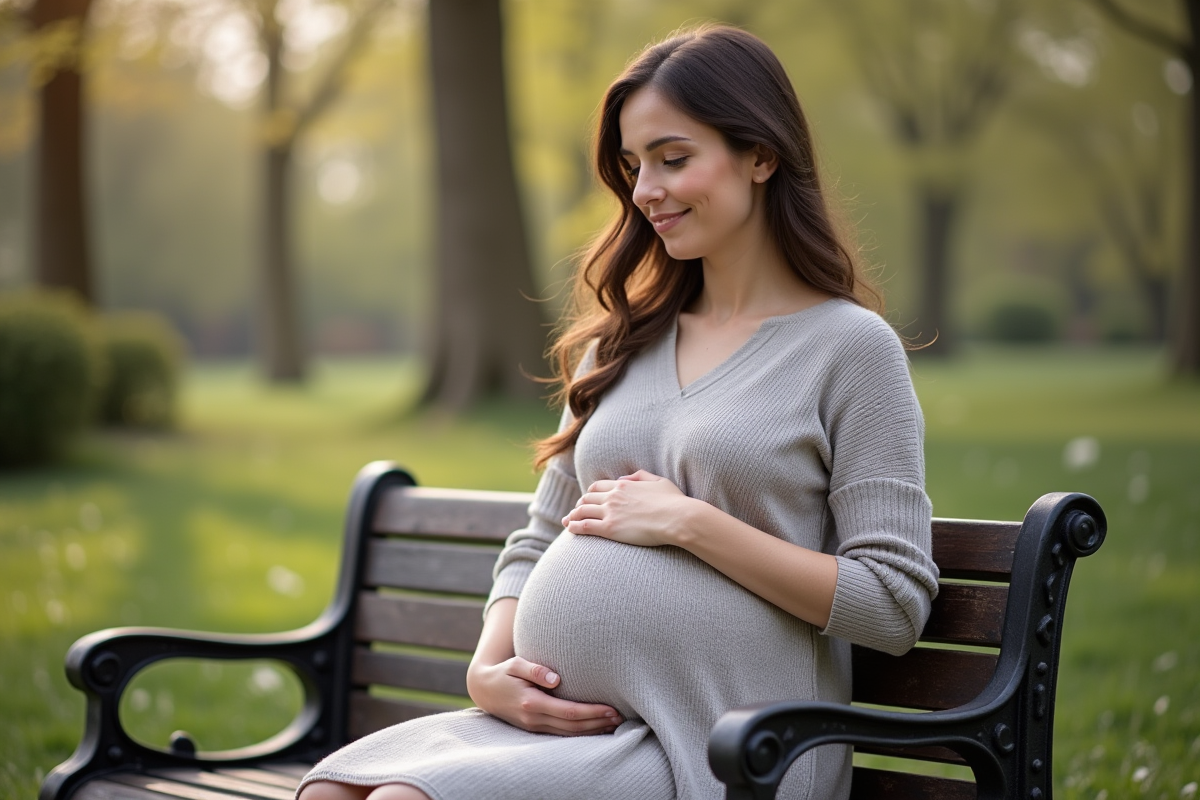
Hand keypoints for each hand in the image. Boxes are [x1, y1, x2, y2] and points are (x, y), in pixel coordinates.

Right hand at [467, 656, 622, 735]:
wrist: (484, 690)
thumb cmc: (503, 673)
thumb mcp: (515, 664)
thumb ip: (534, 669)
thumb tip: (556, 679)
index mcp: (531, 703)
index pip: (569, 712)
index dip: (592, 712)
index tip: (611, 708)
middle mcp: (534, 719)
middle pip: (573, 726)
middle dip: (597, 722)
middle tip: (620, 717)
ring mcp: (534, 726)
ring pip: (568, 734)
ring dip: (592, 730)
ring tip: (613, 723)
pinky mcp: (535, 728)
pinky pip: (561, 734)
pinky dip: (580, 733)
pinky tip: (594, 728)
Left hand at [561, 469, 693, 546]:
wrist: (677, 518)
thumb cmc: (674, 501)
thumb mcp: (659, 481)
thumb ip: (640, 476)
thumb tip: (623, 479)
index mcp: (623, 485)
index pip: (598, 487)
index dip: (589, 493)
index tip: (586, 499)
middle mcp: (613, 497)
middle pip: (587, 499)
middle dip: (579, 504)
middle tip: (574, 511)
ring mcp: (610, 512)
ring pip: (582, 511)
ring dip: (572, 516)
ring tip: (567, 521)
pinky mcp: (610, 529)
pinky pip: (585, 526)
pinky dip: (574, 526)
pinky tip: (569, 529)